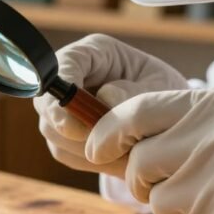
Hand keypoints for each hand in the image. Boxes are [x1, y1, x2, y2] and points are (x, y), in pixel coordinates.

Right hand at [34, 34, 187, 177]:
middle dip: (72, 128)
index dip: (63, 90)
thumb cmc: (163, 92)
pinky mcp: (62, 133)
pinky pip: (64, 151)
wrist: (167, 116)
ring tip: (123, 155)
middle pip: (47, 102)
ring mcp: (61, 106)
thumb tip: (105, 100)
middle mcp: (70, 77)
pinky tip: (117, 159)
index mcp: (94, 53)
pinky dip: (89, 160)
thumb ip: (135, 92)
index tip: (74, 118)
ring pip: (52, 131)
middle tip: (107, 145)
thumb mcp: (160, 86)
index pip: (64, 64)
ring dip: (84, 148)